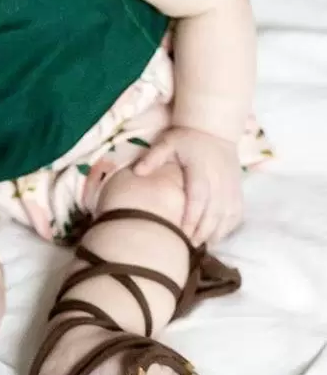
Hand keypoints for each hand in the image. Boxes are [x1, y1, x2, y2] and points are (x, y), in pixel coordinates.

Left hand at [133, 126, 242, 246]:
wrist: (215, 129)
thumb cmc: (187, 138)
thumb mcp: (167, 142)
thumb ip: (153, 157)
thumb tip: (137, 172)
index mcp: (201, 171)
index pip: (198, 199)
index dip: (191, 218)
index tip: (181, 233)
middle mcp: (219, 181)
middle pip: (214, 213)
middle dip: (202, 232)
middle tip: (187, 245)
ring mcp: (231, 187)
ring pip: (228, 216)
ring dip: (216, 233)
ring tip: (201, 245)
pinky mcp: (238, 189)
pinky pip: (237, 213)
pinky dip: (228, 227)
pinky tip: (216, 236)